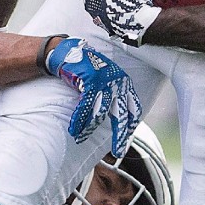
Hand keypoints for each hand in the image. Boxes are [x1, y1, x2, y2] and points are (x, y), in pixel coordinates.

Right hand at [45, 37, 143, 156]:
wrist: (70, 51)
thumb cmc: (87, 69)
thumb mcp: (104, 81)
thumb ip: (111, 97)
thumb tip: (113, 117)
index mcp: (124, 83)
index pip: (133, 108)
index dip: (131, 125)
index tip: (127, 140)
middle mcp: (118, 83)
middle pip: (121, 114)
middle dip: (120, 135)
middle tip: (118, 153)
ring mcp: (105, 81)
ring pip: (100, 112)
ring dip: (90, 128)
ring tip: (82, 138)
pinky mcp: (91, 80)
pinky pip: (85, 106)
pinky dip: (79, 119)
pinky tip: (75, 129)